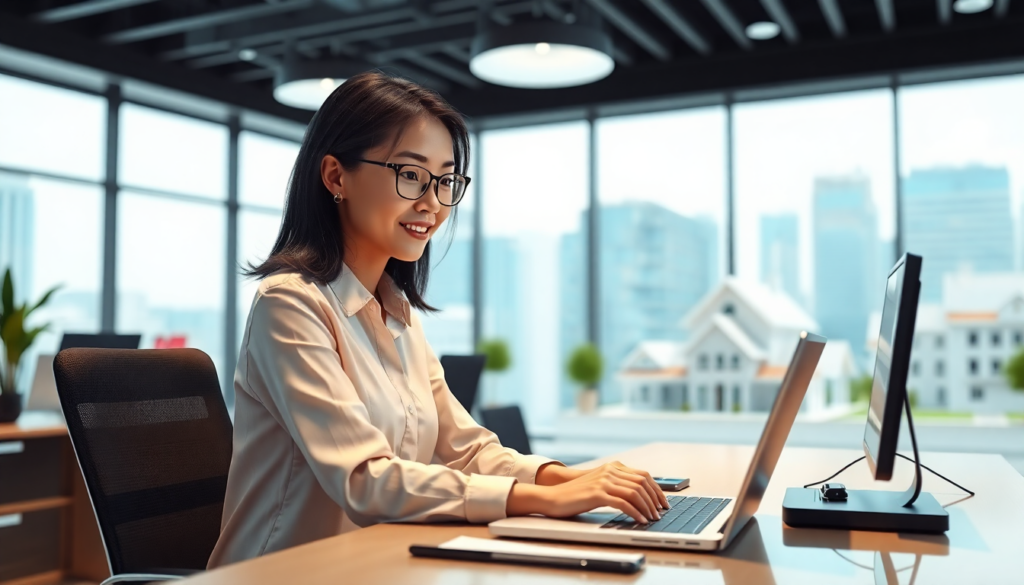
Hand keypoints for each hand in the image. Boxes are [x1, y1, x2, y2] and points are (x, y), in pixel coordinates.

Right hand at [509, 461, 668, 524]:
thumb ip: (617, 484)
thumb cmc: (576, 494)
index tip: (663, 502)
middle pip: (642, 483)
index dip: (656, 489)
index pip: (643, 475)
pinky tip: (640, 520)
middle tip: (660, 513)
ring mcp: (603, 481)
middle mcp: (610, 471)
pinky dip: (635, 513)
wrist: (553, 497)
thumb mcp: (600, 485)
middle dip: (655, 499)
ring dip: (647, 507)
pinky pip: (623, 503)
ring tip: (652, 518)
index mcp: (613, 467)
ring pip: (635, 493)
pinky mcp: (597, 493)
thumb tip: (640, 496)